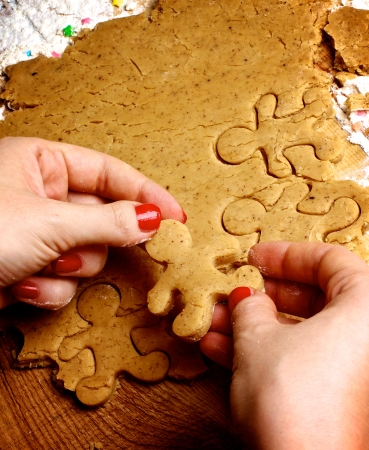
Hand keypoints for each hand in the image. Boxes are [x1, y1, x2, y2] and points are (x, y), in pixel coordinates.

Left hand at [0, 137, 184, 309]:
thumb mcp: (50, 222)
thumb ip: (108, 222)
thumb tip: (154, 220)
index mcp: (42, 163)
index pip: (111, 173)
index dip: (146, 194)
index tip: (177, 216)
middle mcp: (41, 194)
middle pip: (103, 217)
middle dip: (99, 240)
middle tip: (125, 248)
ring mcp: (37, 233)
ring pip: (87, 253)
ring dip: (71, 267)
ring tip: (42, 267)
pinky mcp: (31, 265)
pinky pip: (65, 277)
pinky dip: (50, 286)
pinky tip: (23, 286)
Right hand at [200, 241, 368, 448]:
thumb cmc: (296, 400)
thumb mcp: (258, 338)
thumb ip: (250, 307)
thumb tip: (248, 299)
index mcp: (367, 308)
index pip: (329, 260)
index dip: (285, 254)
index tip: (254, 257)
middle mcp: (368, 338)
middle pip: (313, 298)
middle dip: (262, 297)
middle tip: (231, 293)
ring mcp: (354, 370)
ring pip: (300, 332)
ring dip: (253, 327)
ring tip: (214, 323)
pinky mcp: (337, 396)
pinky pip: (300, 359)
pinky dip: (263, 352)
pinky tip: (221, 350)